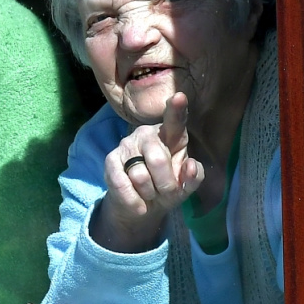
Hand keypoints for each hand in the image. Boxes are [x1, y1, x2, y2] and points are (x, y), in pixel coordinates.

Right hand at [96, 92, 203, 251]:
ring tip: (148, 194)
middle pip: (158, 160)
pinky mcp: (110, 160)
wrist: (139, 207)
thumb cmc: (165, 189)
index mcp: (171, 136)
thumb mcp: (184, 187)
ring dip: (149, 194)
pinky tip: (137, 202)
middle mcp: (147, 134)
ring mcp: (127, 145)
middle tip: (164, 192)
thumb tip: (191, 166)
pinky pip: (123, 185)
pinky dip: (134, 201)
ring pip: (140, 176)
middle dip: (165, 185)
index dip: (176, 110)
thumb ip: (194, 177)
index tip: (179, 96)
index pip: (175, 122)